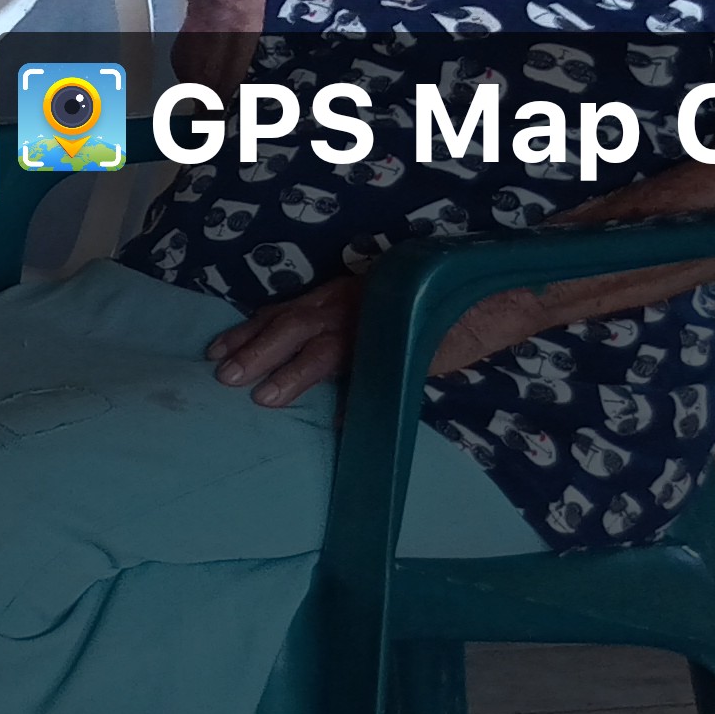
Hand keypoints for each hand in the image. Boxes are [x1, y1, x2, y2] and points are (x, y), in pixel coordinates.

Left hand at [208, 273, 532, 408]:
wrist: (497, 291)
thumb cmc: (438, 302)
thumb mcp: (380, 308)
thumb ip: (348, 333)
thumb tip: (314, 365)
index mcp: (345, 291)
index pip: (288, 310)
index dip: (251, 329)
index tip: (217, 349)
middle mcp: (355, 299)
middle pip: (294, 323)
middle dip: (255, 349)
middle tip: (222, 375)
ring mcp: (382, 319)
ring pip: (326, 345)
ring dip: (293, 372)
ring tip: (263, 397)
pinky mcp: (412, 344)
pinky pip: (380, 374)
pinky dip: (360, 399)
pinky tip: (340, 422)